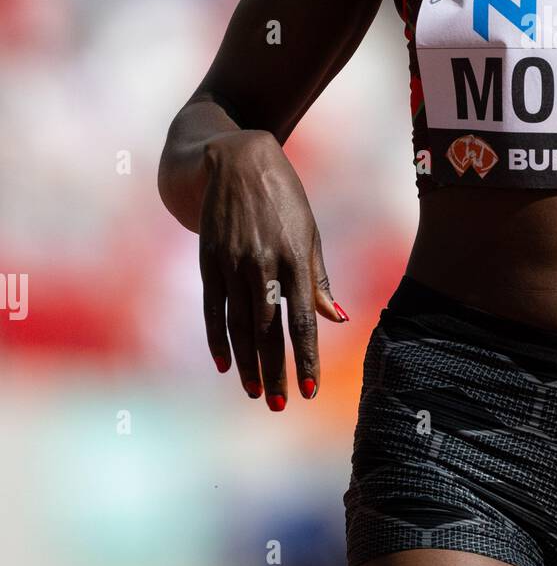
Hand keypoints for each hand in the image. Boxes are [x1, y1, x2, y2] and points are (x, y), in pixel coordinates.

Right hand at [198, 130, 345, 408]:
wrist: (235, 160)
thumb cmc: (283, 198)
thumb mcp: (308, 231)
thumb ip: (318, 278)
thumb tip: (339, 318)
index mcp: (294, 256)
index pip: (302, 319)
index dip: (305, 357)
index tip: (311, 390)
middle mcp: (262, 263)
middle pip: (268, 329)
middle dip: (275, 370)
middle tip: (281, 405)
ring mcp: (232, 262)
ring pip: (239, 324)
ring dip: (247, 362)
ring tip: (256, 393)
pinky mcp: (208, 260)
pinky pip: (213, 307)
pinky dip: (218, 337)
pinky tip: (224, 363)